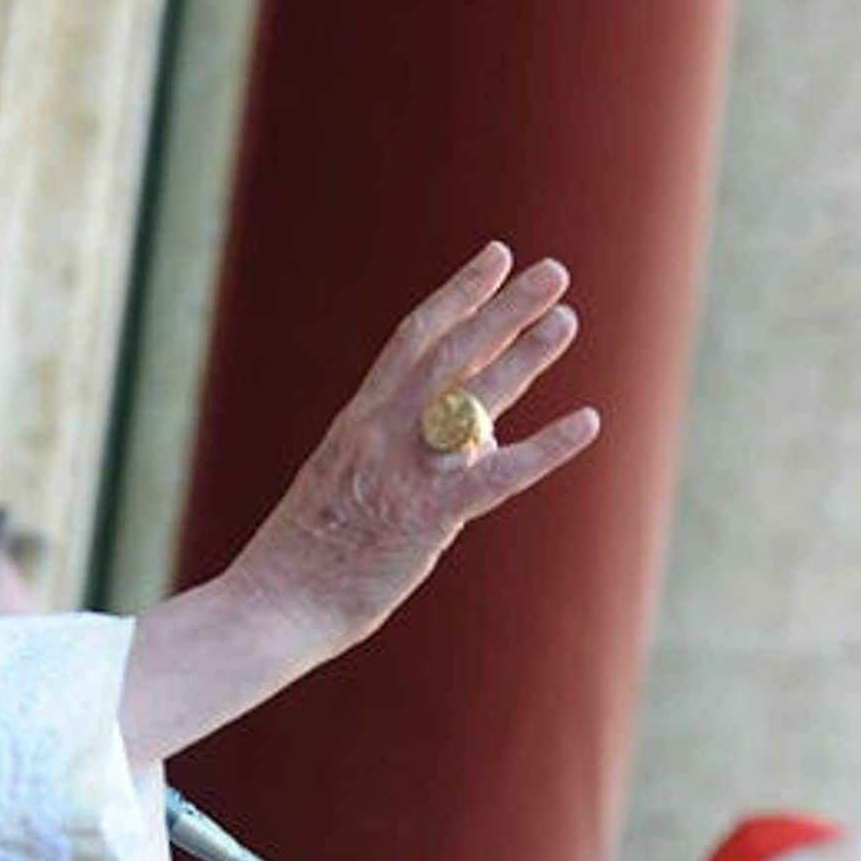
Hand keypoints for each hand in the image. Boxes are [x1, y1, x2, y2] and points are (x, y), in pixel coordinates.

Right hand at [228, 241, 598, 652]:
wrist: (272, 602)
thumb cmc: (309, 554)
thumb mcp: (351, 482)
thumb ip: (413, 452)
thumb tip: (483, 440)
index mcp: (360, 419)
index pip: (414, 338)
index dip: (460, 294)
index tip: (497, 258)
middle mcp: (382, 431)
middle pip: (451, 351)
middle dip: (503, 307)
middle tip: (552, 272)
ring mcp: (403, 470)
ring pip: (473, 396)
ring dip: (525, 353)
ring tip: (566, 317)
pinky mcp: (425, 516)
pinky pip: (497, 476)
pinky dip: (546, 448)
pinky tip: (588, 423)